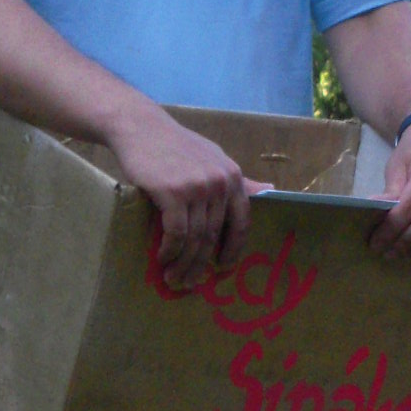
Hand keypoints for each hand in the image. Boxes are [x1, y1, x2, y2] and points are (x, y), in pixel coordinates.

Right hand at [105, 101, 263, 288]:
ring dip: (183, 264)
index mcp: (232, 177)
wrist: (140, 127)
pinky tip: (162, 258)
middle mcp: (219, 183)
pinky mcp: (172, 192)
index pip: (241, 223)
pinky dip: (169, 251)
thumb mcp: (213, 157)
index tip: (222, 268)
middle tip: (189, 283)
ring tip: (173, 278)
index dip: (233, 250)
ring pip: (195, 239)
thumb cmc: (175, 145)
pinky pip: (176, 233)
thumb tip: (270, 190)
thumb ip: (239, 179)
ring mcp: (197, 188)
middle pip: (213, 236)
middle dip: (201, 265)